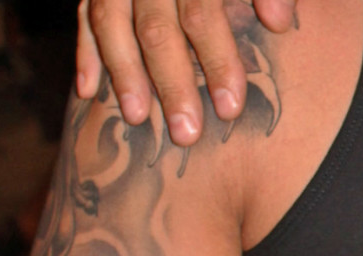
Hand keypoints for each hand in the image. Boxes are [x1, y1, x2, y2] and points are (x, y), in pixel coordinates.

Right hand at [75, 0, 297, 145]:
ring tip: (138, 118)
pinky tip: (87, 91)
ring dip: (124, 74)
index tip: (230, 108)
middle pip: (157, 29)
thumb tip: (278, 23)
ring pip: (111, 23)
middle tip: (187, 134)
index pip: (201, 14)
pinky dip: (84, 52)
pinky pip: (84, 15)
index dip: (217, 60)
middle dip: (172, 84)